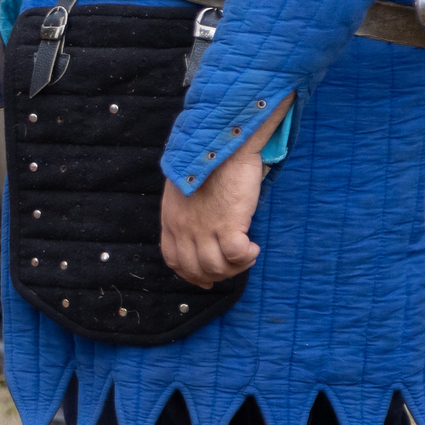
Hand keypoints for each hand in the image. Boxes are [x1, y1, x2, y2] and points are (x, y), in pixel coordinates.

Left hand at [159, 98, 290, 286]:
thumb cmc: (208, 162)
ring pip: (216, 267)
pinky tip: (253, 246)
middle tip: (235, 266)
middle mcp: (183, 228)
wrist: (220, 146)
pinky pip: (237, 255)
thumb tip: (202, 224)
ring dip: (235, 267)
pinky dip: (247, 256)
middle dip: (216, 275)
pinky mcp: (227, 225)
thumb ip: (187, 209)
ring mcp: (204, 229)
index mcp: (171, 219)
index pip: (174, 259)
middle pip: (195, 269)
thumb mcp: (184, 188)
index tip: (206, 279)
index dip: (190, 274)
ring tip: (247, 254)